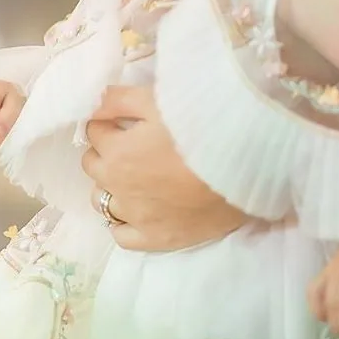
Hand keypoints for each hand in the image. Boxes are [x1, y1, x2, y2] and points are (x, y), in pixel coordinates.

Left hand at [81, 87, 246, 250]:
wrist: (245, 165)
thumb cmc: (201, 127)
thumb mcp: (157, 100)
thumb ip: (119, 100)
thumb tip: (95, 103)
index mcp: (117, 151)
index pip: (93, 132)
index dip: (106, 124)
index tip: (120, 122)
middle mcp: (119, 186)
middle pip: (93, 166)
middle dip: (104, 152)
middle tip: (129, 146)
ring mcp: (136, 216)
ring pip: (102, 201)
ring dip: (110, 186)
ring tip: (133, 177)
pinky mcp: (157, 239)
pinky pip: (121, 235)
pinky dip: (121, 222)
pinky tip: (135, 210)